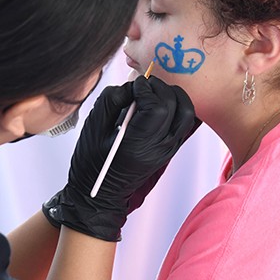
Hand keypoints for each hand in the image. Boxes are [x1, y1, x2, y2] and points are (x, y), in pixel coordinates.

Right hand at [42, 76, 198, 240]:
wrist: (101, 194)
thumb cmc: (91, 161)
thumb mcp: (93, 126)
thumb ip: (112, 99)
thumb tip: (133, 86)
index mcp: (137, 144)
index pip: (157, 108)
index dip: (147, 89)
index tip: (135, 85)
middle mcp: (158, 148)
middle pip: (176, 107)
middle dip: (161, 88)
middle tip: (145, 85)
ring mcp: (168, 150)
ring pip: (188, 114)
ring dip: (174, 96)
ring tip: (154, 93)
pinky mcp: (171, 150)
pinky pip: (187, 124)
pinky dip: (179, 108)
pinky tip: (164, 103)